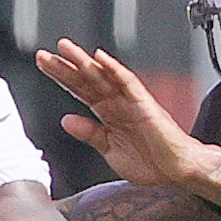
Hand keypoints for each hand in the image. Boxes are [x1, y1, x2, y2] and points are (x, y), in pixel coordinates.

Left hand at [35, 38, 198, 186]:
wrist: (177, 171)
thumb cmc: (151, 162)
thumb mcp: (110, 150)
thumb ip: (90, 134)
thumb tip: (66, 121)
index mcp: (108, 114)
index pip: (79, 90)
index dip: (61, 77)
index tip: (43, 65)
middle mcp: (117, 103)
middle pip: (86, 80)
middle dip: (65, 67)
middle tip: (44, 54)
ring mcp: (130, 101)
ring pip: (103, 76)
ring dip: (84, 62)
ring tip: (66, 49)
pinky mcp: (145, 104)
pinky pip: (128, 83)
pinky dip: (114, 69)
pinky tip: (100, 58)